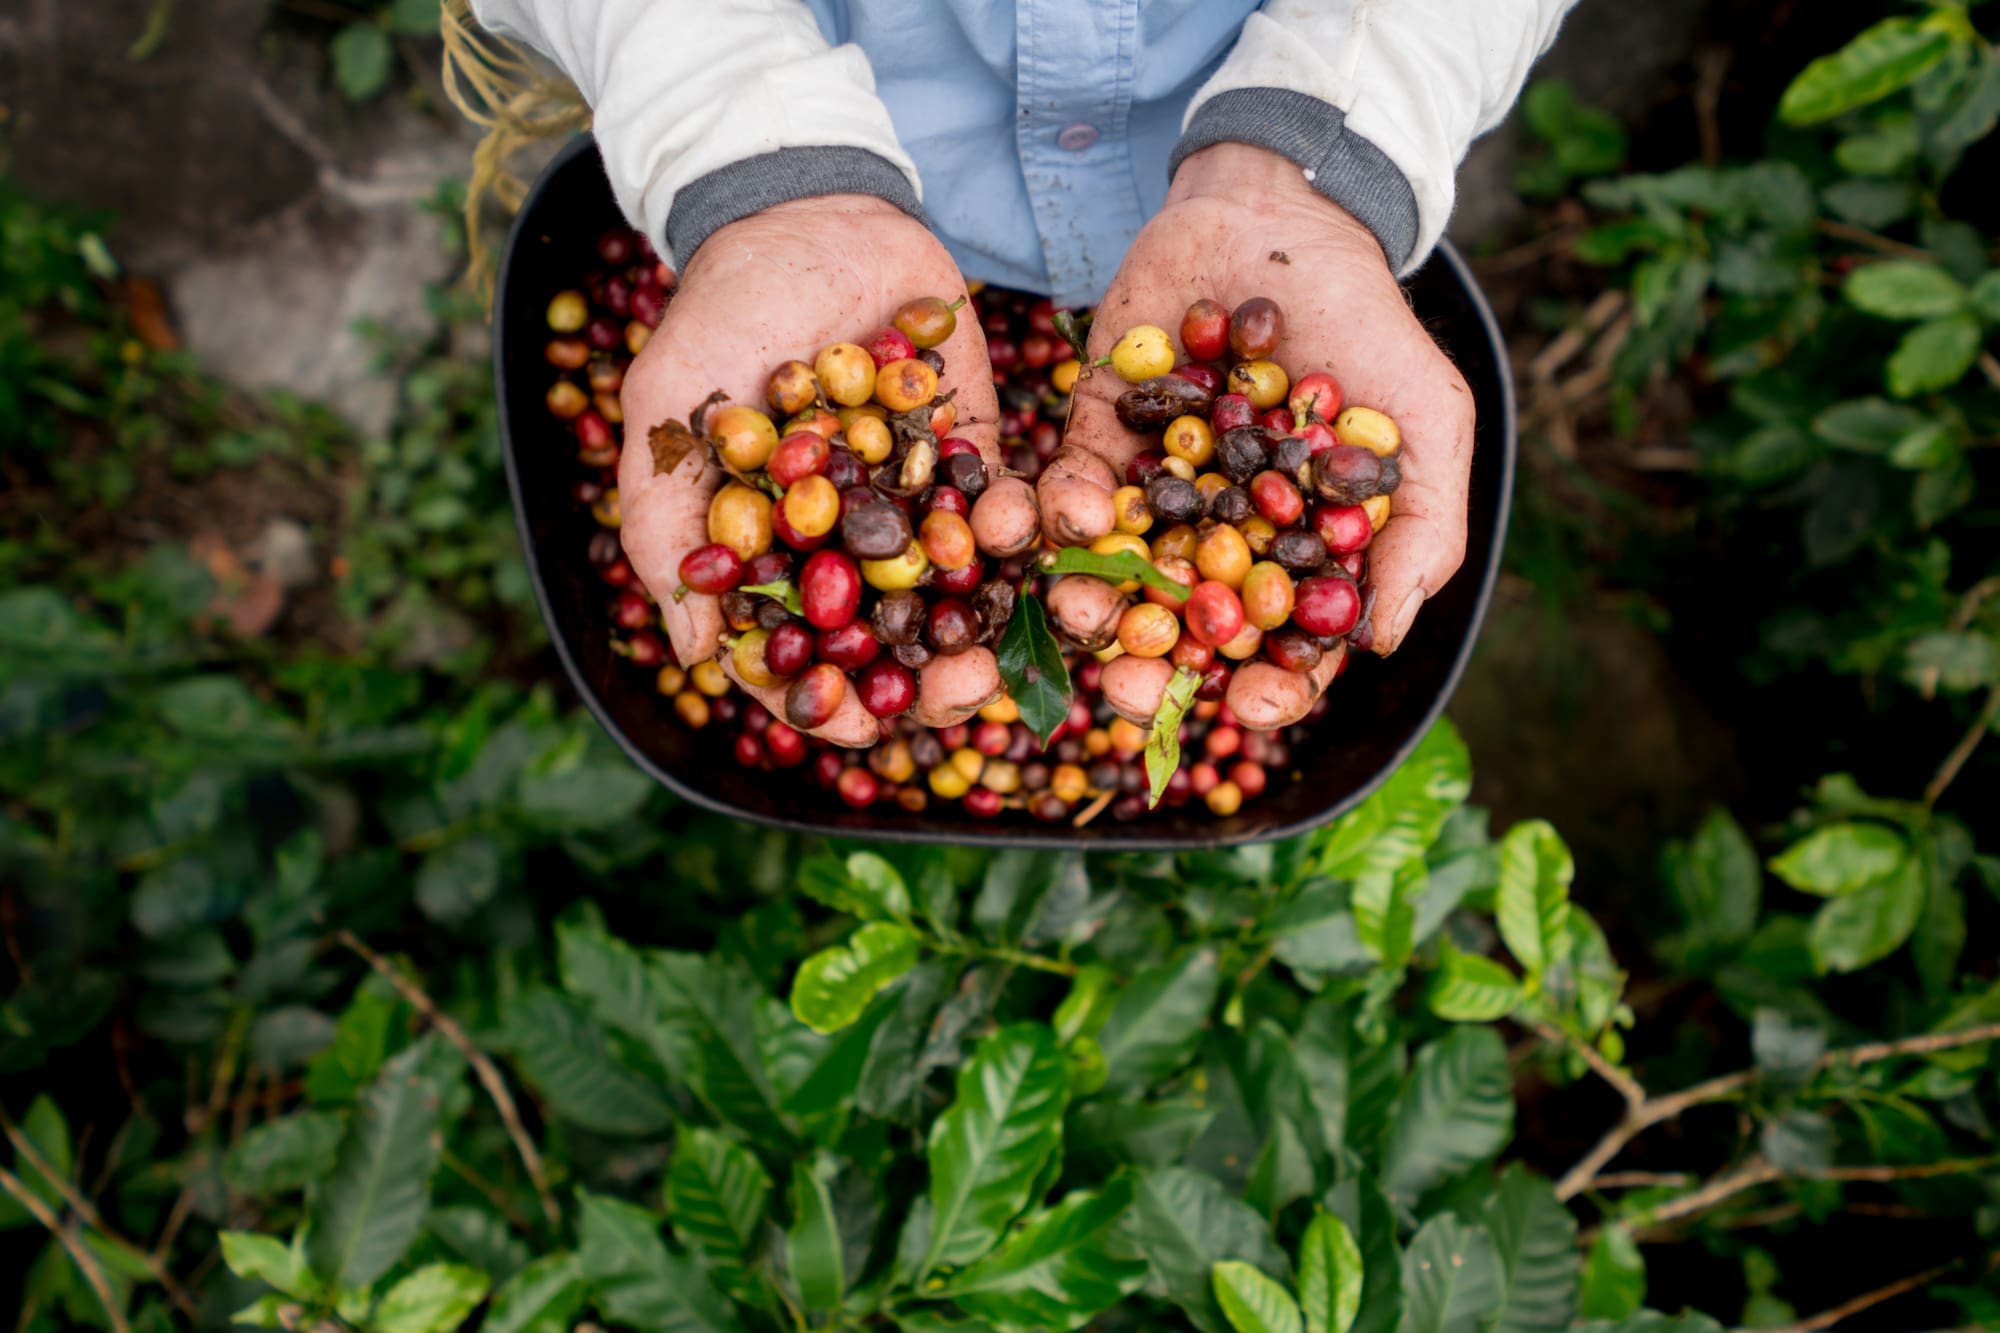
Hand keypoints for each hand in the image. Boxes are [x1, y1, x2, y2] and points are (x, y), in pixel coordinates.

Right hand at [618, 196, 1001, 744]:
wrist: (804, 213)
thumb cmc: (717, 317)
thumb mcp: (669, 415)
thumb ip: (667, 529)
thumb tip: (698, 654)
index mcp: (777, 558)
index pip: (803, 657)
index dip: (829, 703)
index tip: (861, 729)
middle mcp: (851, 546)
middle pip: (895, 644)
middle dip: (931, 685)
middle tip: (965, 695)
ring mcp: (918, 502)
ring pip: (959, 595)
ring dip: (987, 630)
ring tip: (1006, 650)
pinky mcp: (975, 451)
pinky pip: (1006, 506)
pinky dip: (1020, 528)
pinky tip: (1027, 535)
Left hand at [1039, 143, 1473, 730]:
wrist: (1283, 216)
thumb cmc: (1368, 325)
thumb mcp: (1426, 422)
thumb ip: (1420, 532)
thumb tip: (1380, 644)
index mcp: (1296, 555)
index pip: (1280, 648)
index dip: (1267, 689)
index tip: (1245, 705)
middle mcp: (1220, 539)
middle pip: (1184, 633)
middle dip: (1153, 670)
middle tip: (1129, 689)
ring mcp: (1155, 492)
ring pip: (1116, 574)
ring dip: (1093, 603)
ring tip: (1079, 610)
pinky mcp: (1098, 435)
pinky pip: (1071, 490)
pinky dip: (1065, 511)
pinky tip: (1069, 515)